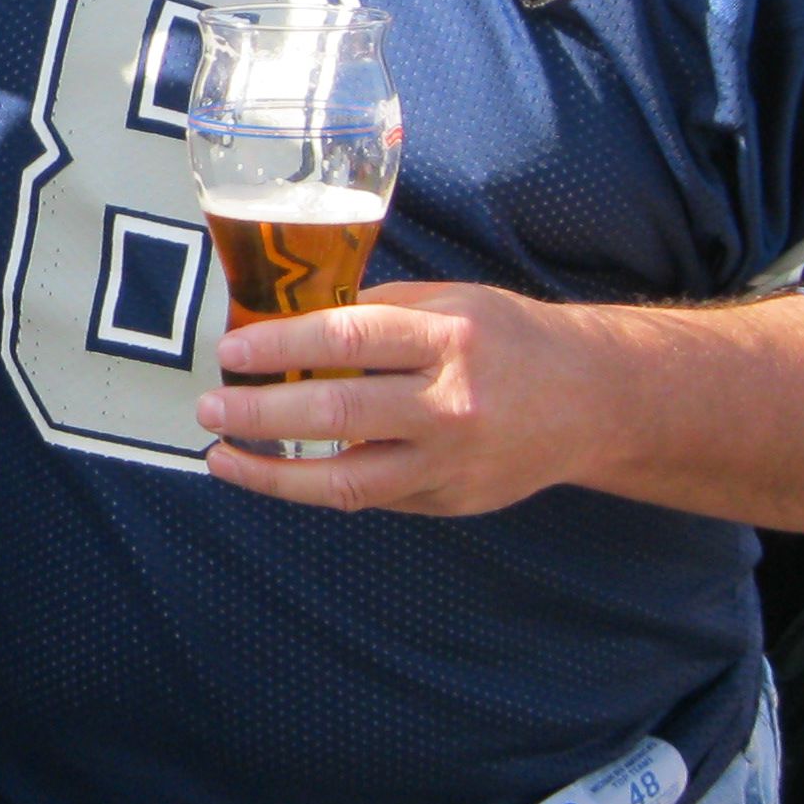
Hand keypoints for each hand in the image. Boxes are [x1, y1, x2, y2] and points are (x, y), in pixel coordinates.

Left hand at [194, 282, 617, 516]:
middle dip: (261, 413)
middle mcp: (450, 405)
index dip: (279, 345)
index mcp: (449, 338)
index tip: (231, 350)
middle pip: (338, 414)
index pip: (346, 340)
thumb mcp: (449, 301)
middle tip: (210, 406)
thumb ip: (374, 313)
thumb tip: (286, 325)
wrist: (594, 402)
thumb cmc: (508, 338)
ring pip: (346, 481)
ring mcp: (450, 463)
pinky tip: (278, 472)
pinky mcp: (449, 501)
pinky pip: (369, 498)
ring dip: (272, 473)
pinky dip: (317, 486)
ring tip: (222, 456)